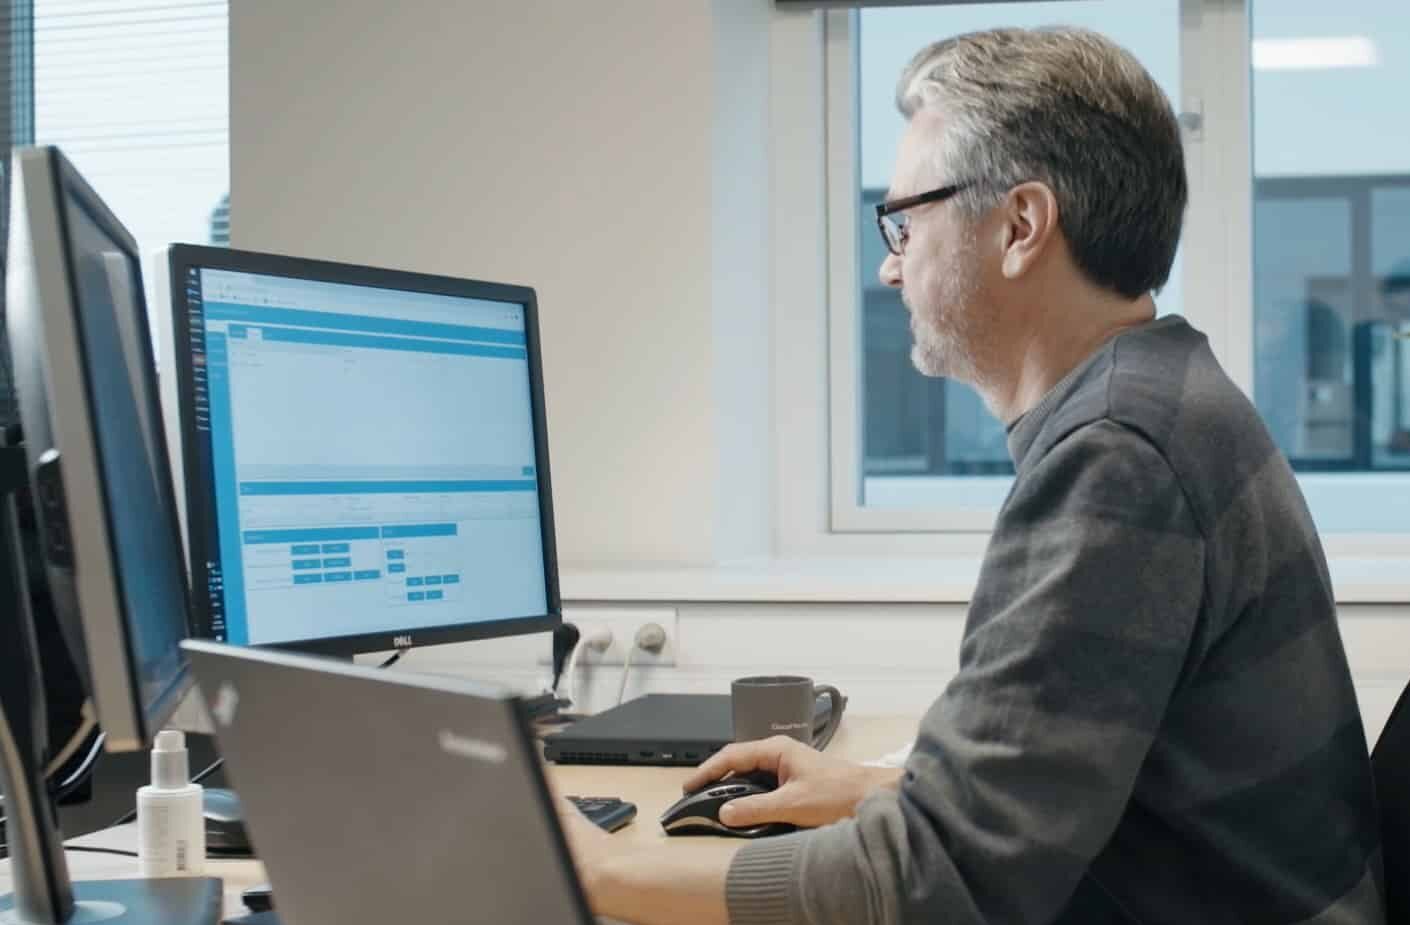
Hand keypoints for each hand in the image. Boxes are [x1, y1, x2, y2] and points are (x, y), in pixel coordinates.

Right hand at [683, 736, 902, 829]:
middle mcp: (779, 753)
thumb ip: (757, 808)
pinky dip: (748, 796)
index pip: (731, 755)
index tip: (689, 786)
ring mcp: (787, 766)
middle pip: (738, 763)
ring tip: (713, 803)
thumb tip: (725, 812)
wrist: (871, 797)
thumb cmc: (839, 792)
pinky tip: (743, 810)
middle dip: (716, 778)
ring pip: (750, 775)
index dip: (707, 770)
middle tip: (695, 796)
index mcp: (776, 748)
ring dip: (733, 788)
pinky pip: (762, 785)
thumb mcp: (793, 804)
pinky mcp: (793, 781)